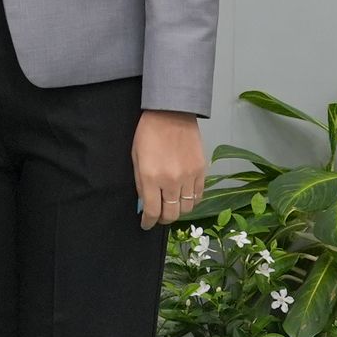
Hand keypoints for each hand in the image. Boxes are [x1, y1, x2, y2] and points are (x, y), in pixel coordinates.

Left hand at [134, 111, 205, 229]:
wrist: (171, 113)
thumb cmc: (149, 133)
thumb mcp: (136, 158)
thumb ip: (141, 184)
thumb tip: (145, 204)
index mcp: (151, 177)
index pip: (152, 211)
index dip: (148, 222)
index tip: (146, 224)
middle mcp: (171, 180)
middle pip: (171, 214)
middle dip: (163, 219)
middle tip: (158, 217)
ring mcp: (188, 176)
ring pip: (186, 208)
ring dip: (178, 211)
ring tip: (171, 206)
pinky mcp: (200, 170)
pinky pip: (198, 195)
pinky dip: (191, 201)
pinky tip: (184, 197)